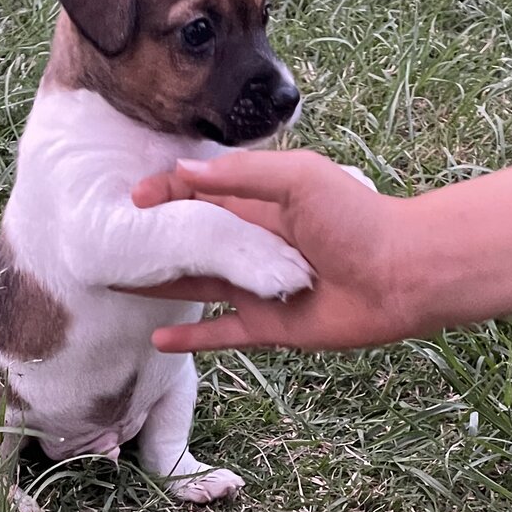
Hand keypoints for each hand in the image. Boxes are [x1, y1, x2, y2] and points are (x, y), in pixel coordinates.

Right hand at [128, 150, 411, 352]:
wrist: (403, 274)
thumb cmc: (359, 217)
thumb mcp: (299, 179)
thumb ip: (243, 176)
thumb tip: (184, 173)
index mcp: (260, 205)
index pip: (200, 196)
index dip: (165, 195)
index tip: (129, 201)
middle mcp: (253, 246)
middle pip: (192, 242)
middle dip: (153, 240)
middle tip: (108, 242)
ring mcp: (258, 287)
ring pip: (198, 285)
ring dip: (160, 284)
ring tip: (116, 283)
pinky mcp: (269, 326)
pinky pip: (222, 333)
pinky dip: (192, 337)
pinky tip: (157, 339)